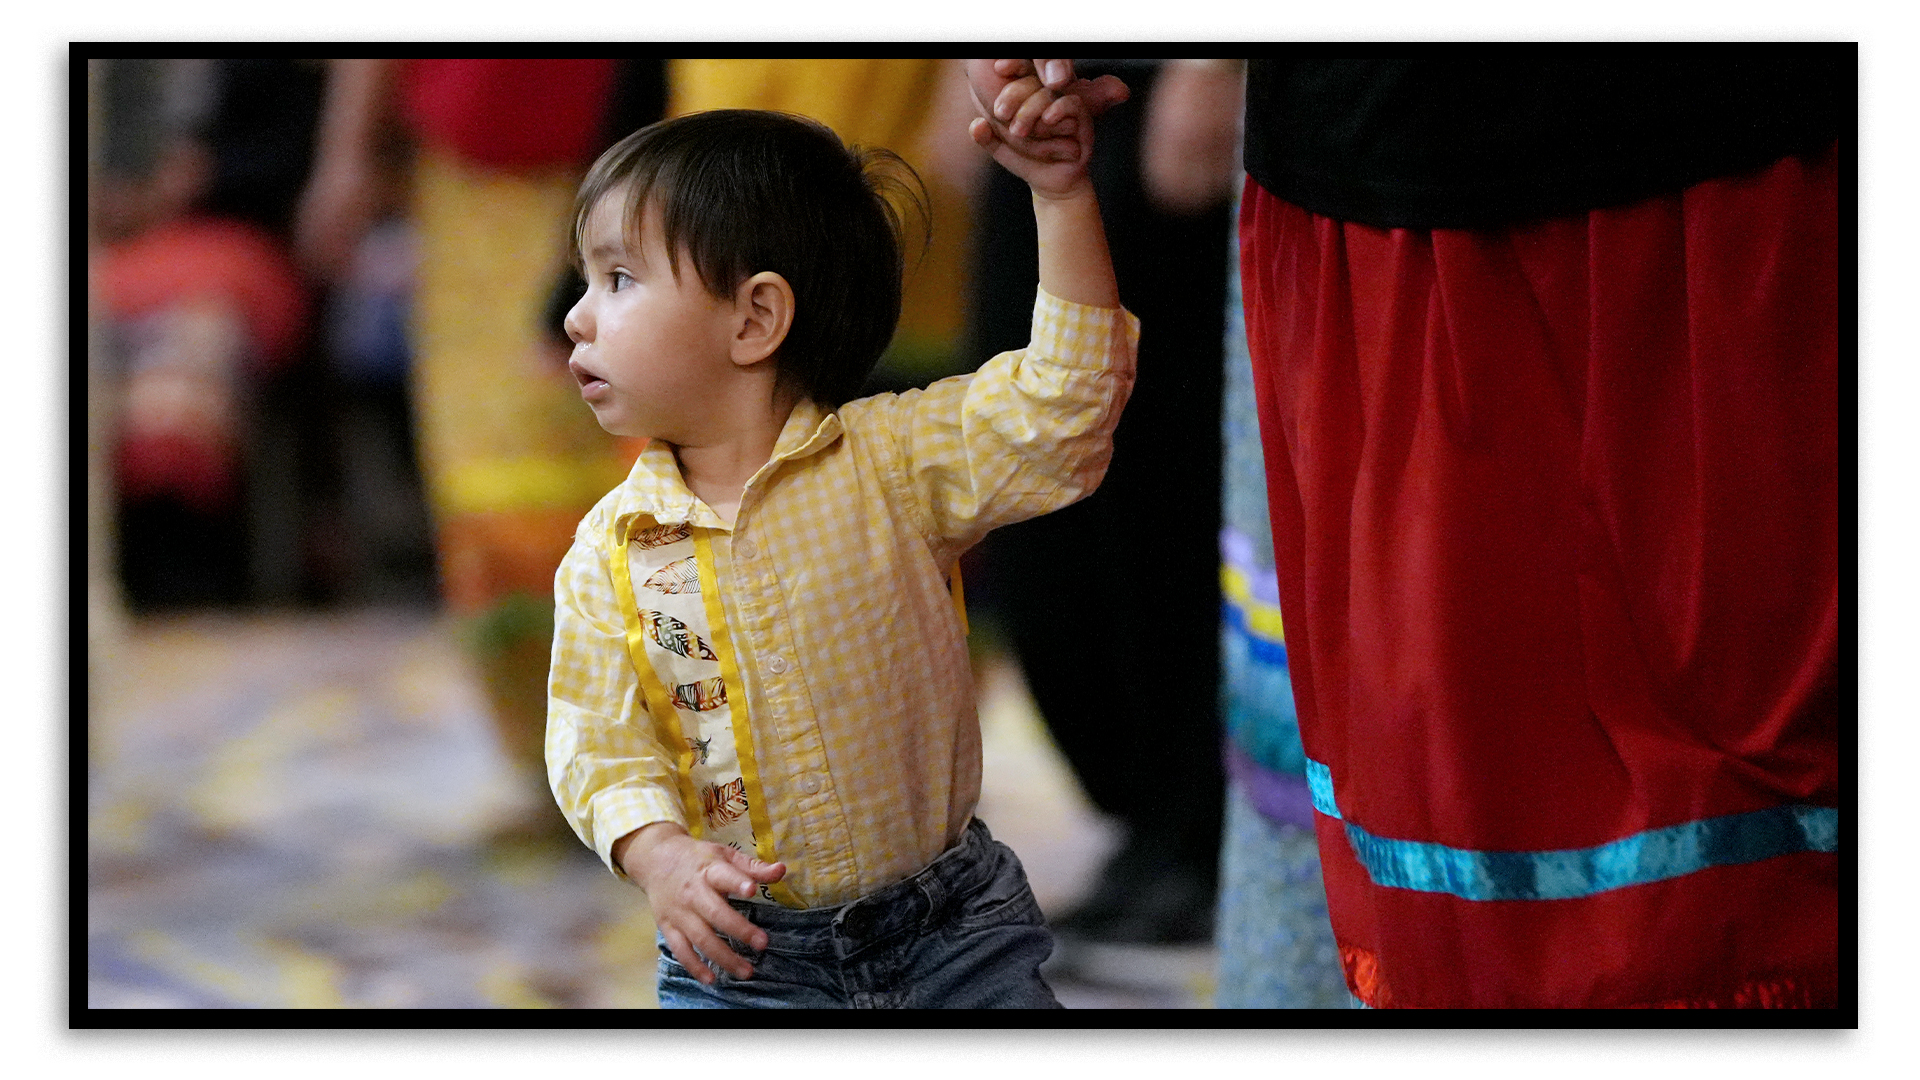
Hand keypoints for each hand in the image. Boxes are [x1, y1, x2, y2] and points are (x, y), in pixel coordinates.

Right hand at [614, 822, 787, 983]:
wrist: (656, 859)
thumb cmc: (698, 859)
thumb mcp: (724, 855)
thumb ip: (753, 867)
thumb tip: (781, 870)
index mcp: (708, 870)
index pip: (723, 876)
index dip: (737, 882)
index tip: (752, 890)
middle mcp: (693, 892)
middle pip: (715, 913)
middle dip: (739, 929)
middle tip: (762, 943)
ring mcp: (679, 912)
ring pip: (701, 937)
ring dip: (723, 956)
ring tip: (746, 970)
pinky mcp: (668, 927)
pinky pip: (681, 950)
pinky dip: (695, 966)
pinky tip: (712, 979)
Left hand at [966, 59, 1127, 198]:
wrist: (1051, 183)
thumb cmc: (1027, 158)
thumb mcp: (1000, 148)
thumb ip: (985, 136)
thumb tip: (977, 125)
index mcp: (1028, 92)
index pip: (1021, 69)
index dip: (1012, 64)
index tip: (999, 68)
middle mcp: (1048, 93)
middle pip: (1031, 79)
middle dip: (1013, 95)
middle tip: (1000, 114)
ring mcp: (1064, 103)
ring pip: (1047, 92)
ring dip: (1030, 110)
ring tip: (1018, 132)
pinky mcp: (1081, 117)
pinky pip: (1070, 104)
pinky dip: (1058, 109)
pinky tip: (1048, 119)